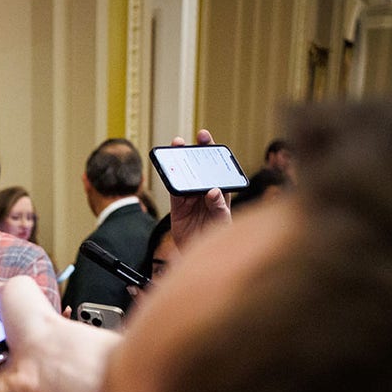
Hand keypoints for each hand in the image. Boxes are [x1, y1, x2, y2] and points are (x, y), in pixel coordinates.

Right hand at [168, 129, 231, 249]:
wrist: (200, 253)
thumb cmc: (217, 237)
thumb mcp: (223, 222)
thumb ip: (218, 206)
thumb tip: (212, 191)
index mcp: (220, 191)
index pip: (216, 167)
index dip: (211, 150)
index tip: (205, 138)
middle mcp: (205, 191)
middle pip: (198, 167)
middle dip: (193, 151)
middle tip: (186, 140)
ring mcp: (190, 198)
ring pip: (184, 175)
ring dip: (179, 162)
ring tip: (175, 148)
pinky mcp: (178, 206)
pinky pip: (173, 190)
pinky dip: (170, 180)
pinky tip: (169, 170)